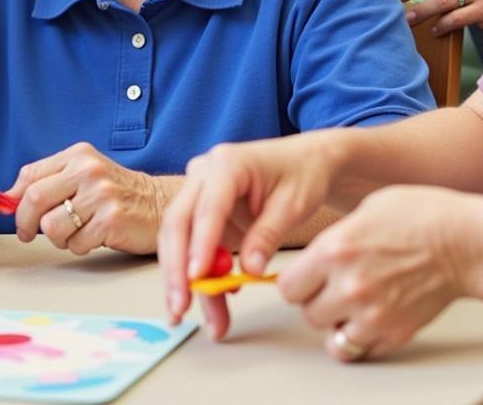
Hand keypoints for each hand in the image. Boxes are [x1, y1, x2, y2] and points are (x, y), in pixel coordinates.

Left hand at [6, 143, 170, 255]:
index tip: (17, 215)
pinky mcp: (111, 220)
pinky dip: (80, 246)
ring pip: (51, 227)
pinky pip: (75, 244)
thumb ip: (51, 180)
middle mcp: (89, 171)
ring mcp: (101, 195)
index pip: (30, 176)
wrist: (159, 204)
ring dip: (58, 238)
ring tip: (75, 232)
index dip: (16, 201)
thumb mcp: (86, 174)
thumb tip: (8, 198)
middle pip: (34, 199)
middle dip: (25, 223)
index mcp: (80, 156)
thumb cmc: (117, 193)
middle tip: (29, 234)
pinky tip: (96, 237)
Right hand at [159, 134, 336, 339]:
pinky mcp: (201, 213)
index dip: (199, 244)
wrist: (305, 162)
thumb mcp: (293, 204)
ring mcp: (198, 192)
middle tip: (182, 308)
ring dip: (185, 282)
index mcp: (228, 163)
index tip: (196, 278)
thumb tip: (250, 270)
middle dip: (177, 269)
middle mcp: (204, 174)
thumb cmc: (302, 175)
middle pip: (178, 222)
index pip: (207, 207)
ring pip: (178, 239)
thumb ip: (268, 235)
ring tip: (199, 319)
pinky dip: (198, 277)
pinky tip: (213, 304)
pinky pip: (190, 246)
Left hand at [279, 186, 472, 360]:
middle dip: (317, 300)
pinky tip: (374, 313)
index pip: (288, 285)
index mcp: (335, 249)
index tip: (307, 276)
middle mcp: (348, 285)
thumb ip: (337, 237)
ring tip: (354, 303)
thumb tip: (318, 254)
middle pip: (307, 314)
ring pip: (332, 336)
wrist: (465, 242)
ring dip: (339, 322)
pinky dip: (364, 336)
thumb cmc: (422, 216)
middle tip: (333, 287)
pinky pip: (362, 348)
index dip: (298, 280)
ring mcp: (372, 314)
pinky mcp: (395, 333)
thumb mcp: (367, 209)